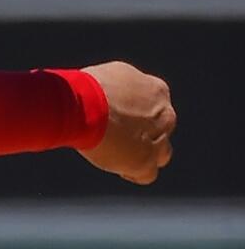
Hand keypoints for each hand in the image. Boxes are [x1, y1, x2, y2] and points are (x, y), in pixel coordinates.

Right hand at [78, 61, 175, 184]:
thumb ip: (123, 87)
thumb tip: (114, 93)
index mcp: (157, 90)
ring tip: (116, 150)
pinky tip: (117, 166)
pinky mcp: (146, 163)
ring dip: (144, 152)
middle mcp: (165, 115)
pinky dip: (134, 172)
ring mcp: (159, 141)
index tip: (117, 111)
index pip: (154, 102)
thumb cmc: (88, 86)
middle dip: (142, 130)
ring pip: (162, 152)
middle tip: (115, 131)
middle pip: (160, 127)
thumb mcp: (110, 75)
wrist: (83, 106)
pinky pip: (147, 174)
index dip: (135, 108)